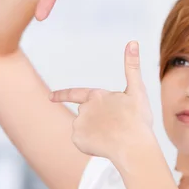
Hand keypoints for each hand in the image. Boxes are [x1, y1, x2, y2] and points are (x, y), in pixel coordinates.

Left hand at [48, 41, 156, 163]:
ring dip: (96, 133)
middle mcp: (83, 108)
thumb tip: (133, 42)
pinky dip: (92, 146)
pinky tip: (105, 145)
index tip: (50, 97)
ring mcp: (78, 124)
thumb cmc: (138, 119)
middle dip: (98, 121)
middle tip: (116, 127)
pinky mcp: (77, 140)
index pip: (74, 93)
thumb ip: (132, 66)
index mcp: (96, 96)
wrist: (134, 147)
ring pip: (85, 130)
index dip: (62, 95)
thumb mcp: (137, 90)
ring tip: (113, 136)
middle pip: (87, 116)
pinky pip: (83, 143)